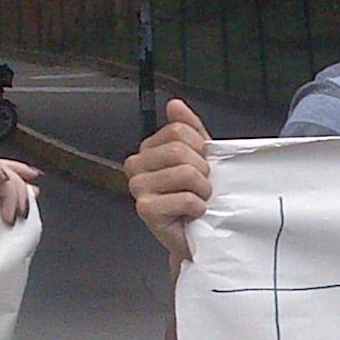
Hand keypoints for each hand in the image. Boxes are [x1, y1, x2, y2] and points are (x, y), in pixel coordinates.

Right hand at [125, 99, 212, 266]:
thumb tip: (174, 104)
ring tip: (198, 200)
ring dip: (202, 190)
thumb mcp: (200, 157)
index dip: (201, 149)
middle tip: (201, 187)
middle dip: (202, 171)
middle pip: (180, 150)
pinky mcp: (145, 210)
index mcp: (148, 149)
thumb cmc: (197, 196)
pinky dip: (198, 207)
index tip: (202, 166)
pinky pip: (184, 199)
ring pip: (185, 173)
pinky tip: (193, 214)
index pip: (179, 130)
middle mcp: (137, 165)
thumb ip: (189, 129)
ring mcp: (138, 188)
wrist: (198, 235)